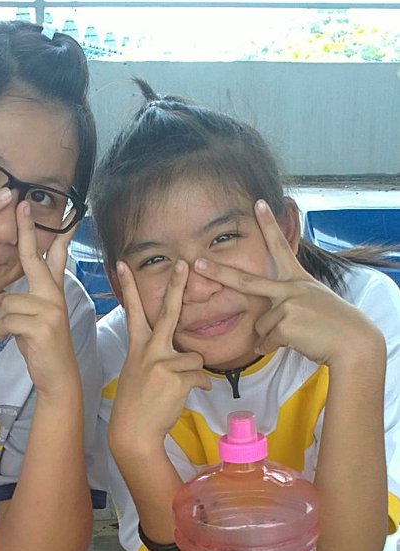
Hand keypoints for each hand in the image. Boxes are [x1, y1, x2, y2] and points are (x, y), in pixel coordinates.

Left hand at [0, 203, 79, 396]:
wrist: (58, 376)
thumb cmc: (41, 346)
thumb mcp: (30, 320)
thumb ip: (17, 303)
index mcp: (53, 291)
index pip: (52, 256)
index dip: (50, 232)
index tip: (50, 210)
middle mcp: (54, 295)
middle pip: (33, 257)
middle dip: (26, 230)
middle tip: (21, 203)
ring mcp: (50, 309)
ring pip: (6, 302)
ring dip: (1, 321)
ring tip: (13, 334)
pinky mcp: (43, 325)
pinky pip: (6, 319)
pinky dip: (2, 332)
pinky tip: (10, 340)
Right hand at [109, 259, 210, 455]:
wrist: (134, 430)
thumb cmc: (136, 402)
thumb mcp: (136, 370)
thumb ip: (153, 354)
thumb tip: (178, 349)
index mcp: (137, 346)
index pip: (133, 311)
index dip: (129, 287)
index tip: (124, 265)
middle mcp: (149, 350)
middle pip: (168, 312)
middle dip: (177, 286)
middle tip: (184, 264)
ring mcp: (163, 363)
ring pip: (195, 357)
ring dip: (194, 372)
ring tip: (178, 387)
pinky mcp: (178, 378)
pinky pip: (201, 376)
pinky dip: (199, 386)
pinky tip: (185, 395)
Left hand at [193, 200, 382, 365]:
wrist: (353, 342)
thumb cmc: (331, 325)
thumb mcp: (311, 303)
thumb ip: (286, 303)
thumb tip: (264, 320)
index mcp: (297, 279)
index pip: (281, 247)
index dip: (269, 225)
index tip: (258, 203)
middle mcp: (291, 287)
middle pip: (246, 281)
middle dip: (219, 272)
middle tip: (198, 263)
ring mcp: (287, 303)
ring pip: (260, 325)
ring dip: (273, 335)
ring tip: (298, 334)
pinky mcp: (285, 322)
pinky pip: (265, 339)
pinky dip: (273, 346)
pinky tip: (294, 343)